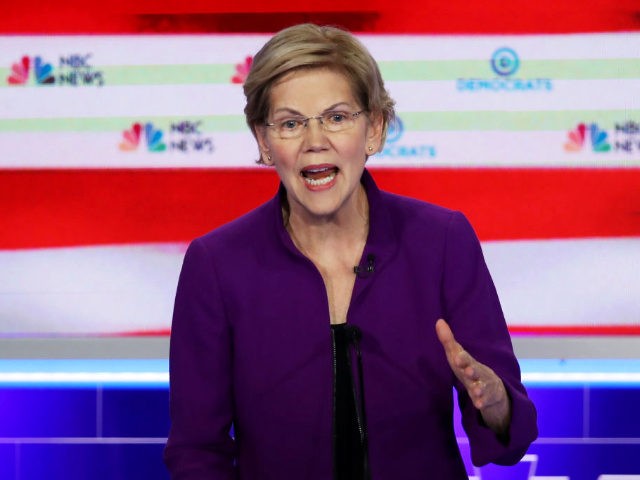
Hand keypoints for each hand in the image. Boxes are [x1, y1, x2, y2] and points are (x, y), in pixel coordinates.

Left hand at [435, 318, 510, 434]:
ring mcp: (485, 386)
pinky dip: (482, 403)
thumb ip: (449, 341)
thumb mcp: (458, 356)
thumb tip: (438, 321)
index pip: (466, 359)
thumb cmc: (469, 369)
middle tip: (469, 372)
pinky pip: (485, 402)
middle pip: (476, 371)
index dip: (462, 358)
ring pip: (483, 388)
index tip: (457, 357)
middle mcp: (479, 373)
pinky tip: (479, 405)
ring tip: (475, 391)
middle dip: (472, 371)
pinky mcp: (488, 399)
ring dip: (479, 389)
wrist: (494, 390)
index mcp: (470, 363)